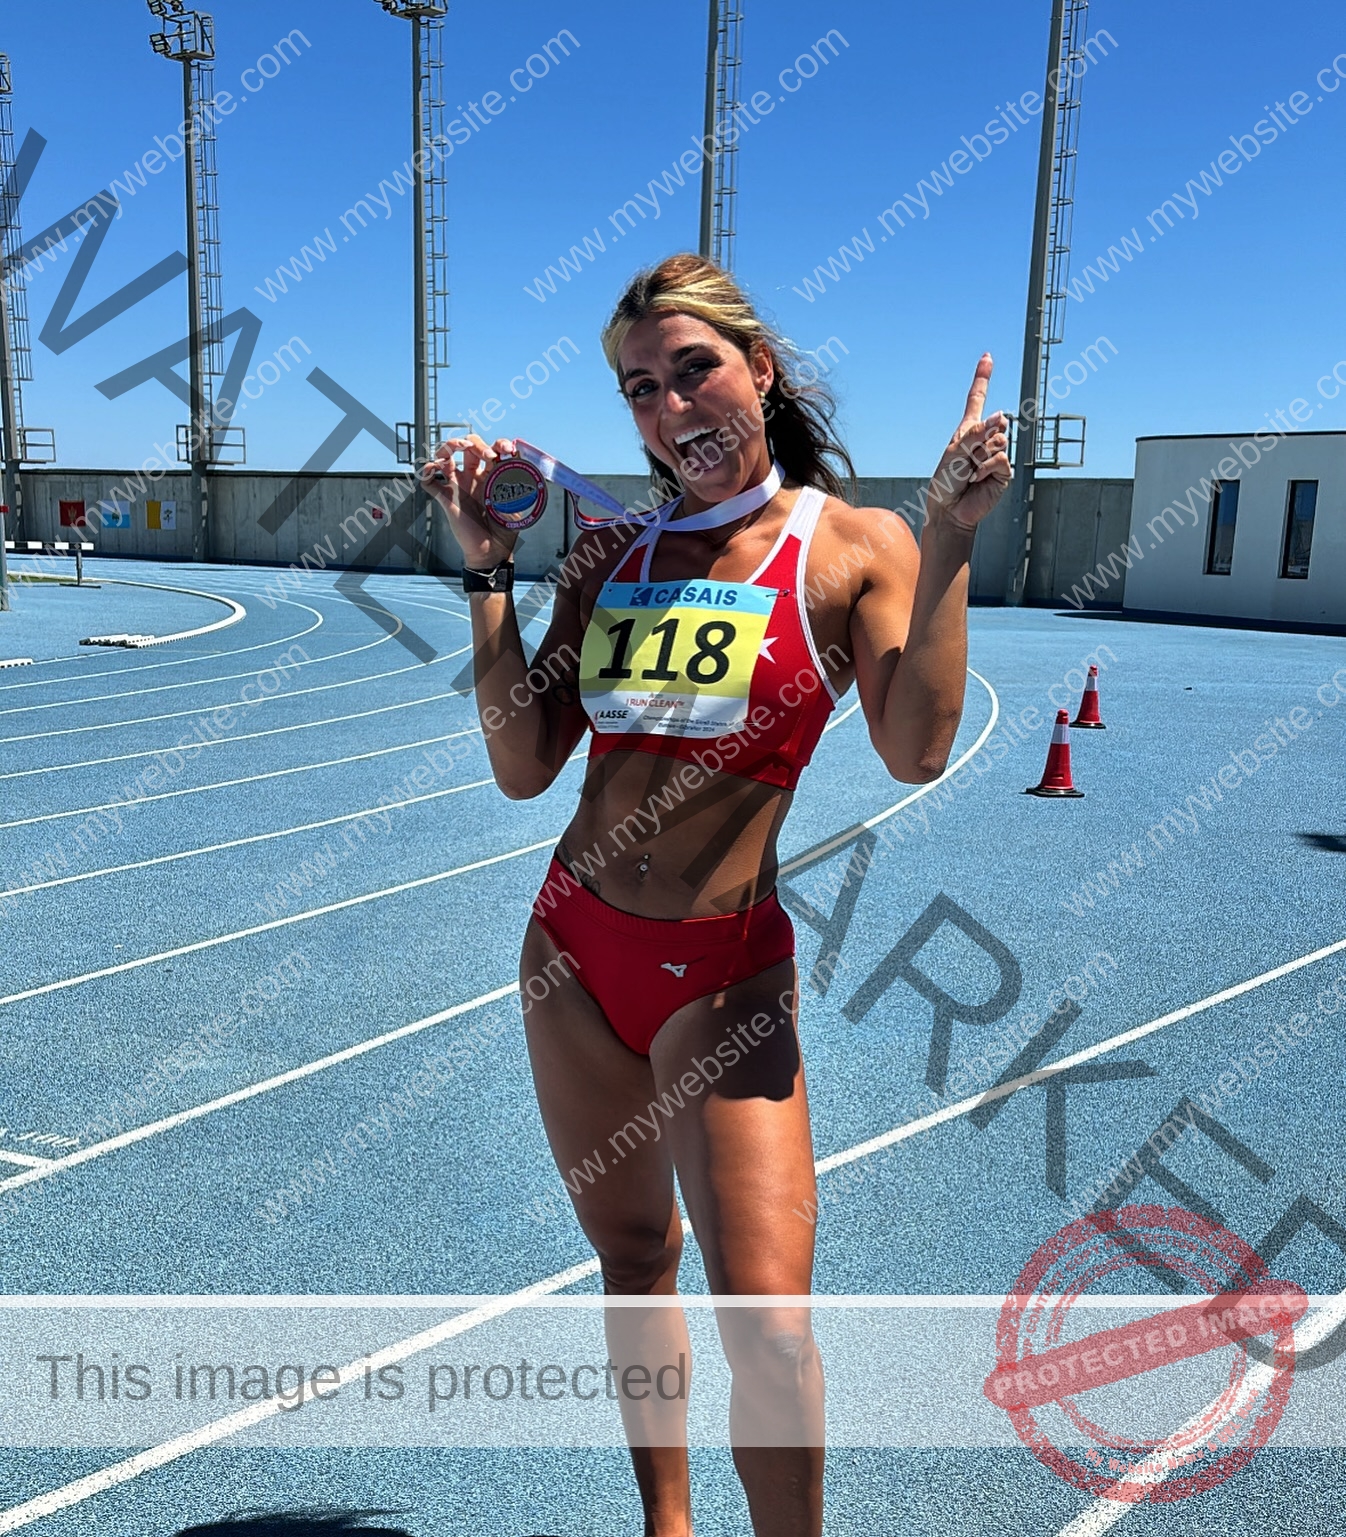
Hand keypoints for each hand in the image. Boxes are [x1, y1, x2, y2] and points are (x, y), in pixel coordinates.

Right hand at [419, 434, 519, 567]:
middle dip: (476, 444)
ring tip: (457, 448)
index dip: (497, 444)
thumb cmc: (505, 529)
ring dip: (448, 446)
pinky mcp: (446, 499)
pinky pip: (429, 483)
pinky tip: (430, 469)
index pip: (491, 449)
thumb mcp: (518, 501)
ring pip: (445, 457)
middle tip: (488, 455)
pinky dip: (425, 472)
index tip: (506, 450)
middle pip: (467, 447)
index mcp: (491, 476)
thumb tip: (519, 456)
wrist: (493, 551)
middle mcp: (473, 478)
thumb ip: (518, 480)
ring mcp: (458, 486)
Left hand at [923, 355, 1011, 535]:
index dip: (983, 378)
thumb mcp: (955, 452)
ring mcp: (995, 455)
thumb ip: (977, 433)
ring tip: (970, 472)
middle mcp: (983, 439)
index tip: (987, 357)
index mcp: (968, 430)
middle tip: (965, 460)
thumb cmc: (946, 481)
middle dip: (978, 440)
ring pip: (999, 441)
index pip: (977, 399)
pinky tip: (977, 478)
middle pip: (994, 423)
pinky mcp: (1003, 471)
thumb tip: (1001, 417)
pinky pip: (1001, 458)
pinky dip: (987, 467)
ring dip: (980, 457)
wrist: (950, 510)